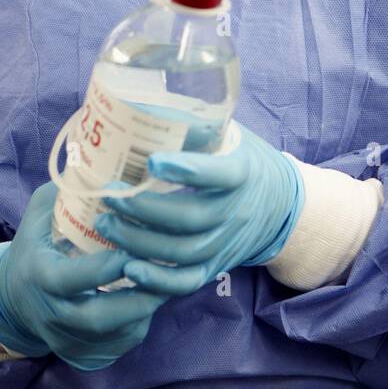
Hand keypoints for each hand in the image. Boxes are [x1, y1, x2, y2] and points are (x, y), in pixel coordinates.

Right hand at [0, 181, 169, 370]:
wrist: (11, 298)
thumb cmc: (36, 243)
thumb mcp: (42, 210)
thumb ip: (71, 189)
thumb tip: (109, 159)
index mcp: (38, 275)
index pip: (71, 279)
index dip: (104, 270)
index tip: (134, 251)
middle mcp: (50, 315)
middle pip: (98, 318)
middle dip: (137, 298)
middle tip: (168, 272)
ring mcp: (65, 340)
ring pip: (114, 335)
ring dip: (145, 311)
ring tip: (172, 282)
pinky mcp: (81, 355)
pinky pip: (118, 346)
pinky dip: (139, 324)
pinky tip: (154, 298)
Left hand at [93, 123, 303, 296]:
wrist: (280, 206)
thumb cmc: (242, 159)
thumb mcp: (229, 135)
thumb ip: (195, 127)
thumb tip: (141, 106)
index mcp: (241, 171)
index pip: (219, 174)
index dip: (187, 170)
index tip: (152, 162)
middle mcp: (236, 211)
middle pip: (191, 218)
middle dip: (146, 211)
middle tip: (111, 198)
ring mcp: (226, 243)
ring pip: (183, 252)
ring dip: (141, 242)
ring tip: (107, 226)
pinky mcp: (217, 266)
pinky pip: (187, 282)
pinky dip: (157, 281)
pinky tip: (128, 267)